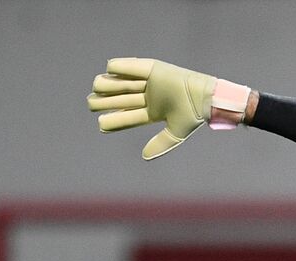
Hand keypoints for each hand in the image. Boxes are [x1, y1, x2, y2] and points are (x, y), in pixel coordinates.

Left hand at [88, 58, 244, 159]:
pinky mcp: (153, 69)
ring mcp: (150, 82)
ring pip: (125, 83)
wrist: (205, 98)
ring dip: (109, 85)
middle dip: (106, 101)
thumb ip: (160, 144)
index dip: (115, 120)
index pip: (130, 116)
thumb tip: (144, 157)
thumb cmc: (193, 116)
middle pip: (123, 99)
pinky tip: (107, 71)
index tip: (100, 123)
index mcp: (153, 112)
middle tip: (90, 104)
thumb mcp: (175, 133)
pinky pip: (133, 67)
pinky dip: (120, 67)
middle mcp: (149, 96)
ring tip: (95, 87)